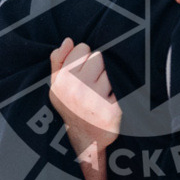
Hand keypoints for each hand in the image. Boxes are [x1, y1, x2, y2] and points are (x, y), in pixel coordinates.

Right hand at [49, 39, 120, 156]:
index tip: (84, 70)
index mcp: (63, 82)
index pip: (82, 48)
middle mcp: (77, 91)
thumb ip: (58, 61)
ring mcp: (96, 101)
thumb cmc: (71, 107)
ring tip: (103, 91)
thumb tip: (68, 40)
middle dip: (99, 66)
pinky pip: (122, 86)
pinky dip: (121, 90)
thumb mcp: (57, 86)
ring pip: (111, 70)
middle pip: (98, 56)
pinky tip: (113, 99)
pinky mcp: (114, 111)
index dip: (84, 57)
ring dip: (110, 78)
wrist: (86, 139)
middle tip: (95, 82)